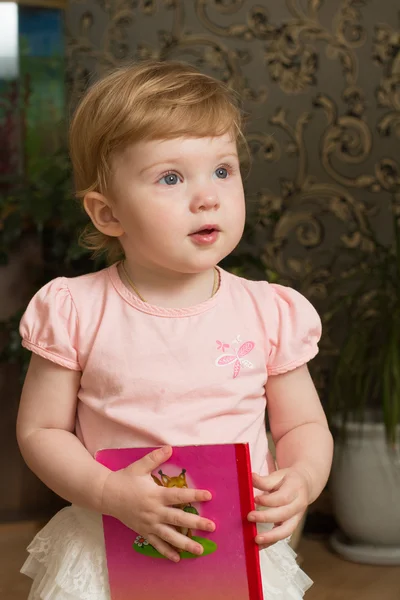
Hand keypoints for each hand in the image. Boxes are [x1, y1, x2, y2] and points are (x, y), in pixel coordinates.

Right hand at [101, 446, 214, 561]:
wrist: (106, 495)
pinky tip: (177, 558)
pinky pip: (156, 544)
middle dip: (196, 523)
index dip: (194, 496)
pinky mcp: (143, 532)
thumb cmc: (125, 479)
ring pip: (170, 536)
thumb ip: (155, 458)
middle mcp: (154, 512)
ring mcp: (149, 524)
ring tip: (200, 550)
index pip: (179, 496)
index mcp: (155, 495)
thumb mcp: (140, 466)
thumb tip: (170, 448)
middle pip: (178, 519)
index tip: (209, 496)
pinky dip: (167, 552)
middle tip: (212, 527)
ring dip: (186, 543)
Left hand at [248, 467, 310, 547]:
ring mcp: (296, 518)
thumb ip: (265, 480)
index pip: (282, 498)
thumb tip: (250, 477)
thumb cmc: (289, 479)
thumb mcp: (279, 476)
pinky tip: (258, 546)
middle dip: (266, 517)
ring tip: (256, 539)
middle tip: (249, 517)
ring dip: (271, 537)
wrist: (306, 485)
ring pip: (286, 530)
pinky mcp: (292, 526)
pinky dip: (271, 542)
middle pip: (284, 514)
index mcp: (295, 489)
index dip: (269, 500)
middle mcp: (298, 505)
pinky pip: (283, 536)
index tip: (255, 499)